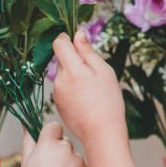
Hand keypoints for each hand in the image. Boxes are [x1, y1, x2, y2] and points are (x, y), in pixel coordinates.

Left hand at [52, 30, 127, 147]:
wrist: (101, 133)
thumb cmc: (108, 101)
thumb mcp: (104, 71)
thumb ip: (88, 51)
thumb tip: (77, 33)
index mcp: (72, 69)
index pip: (59, 43)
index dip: (67, 38)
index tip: (79, 43)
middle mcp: (60, 79)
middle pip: (62, 59)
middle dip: (75, 59)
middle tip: (93, 72)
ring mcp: (57, 93)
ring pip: (63, 74)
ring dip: (74, 74)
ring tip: (91, 89)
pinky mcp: (58, 103)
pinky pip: (63, 88)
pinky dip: (72, 88)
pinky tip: (86, 99)